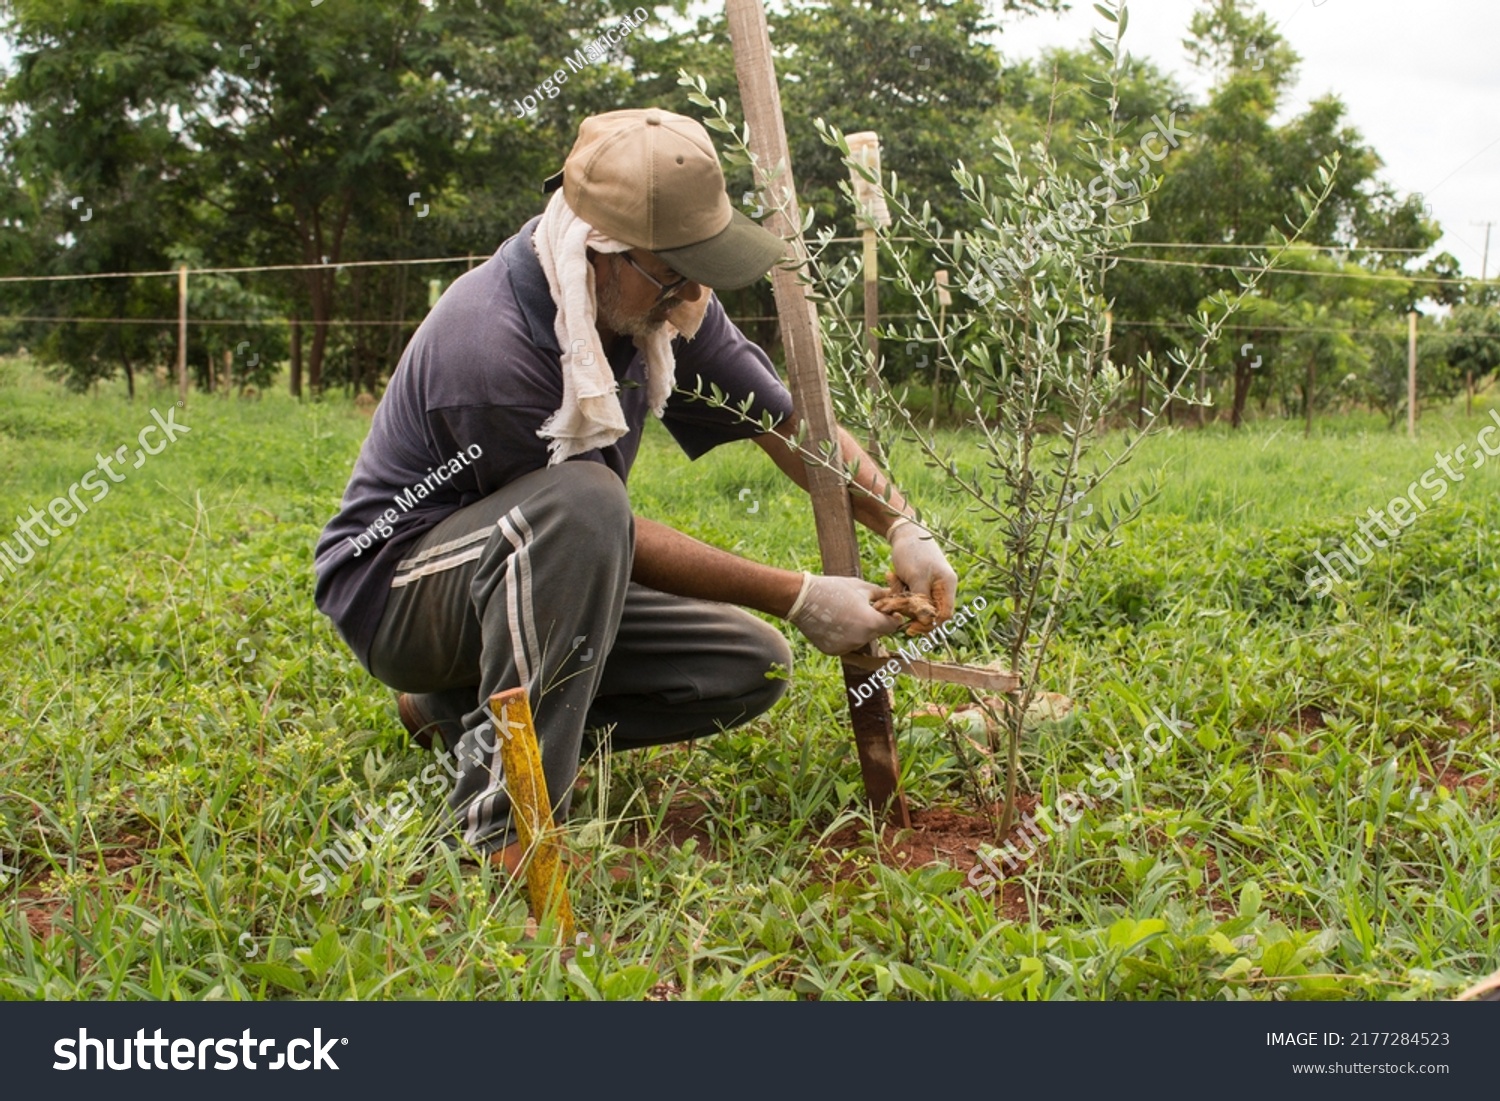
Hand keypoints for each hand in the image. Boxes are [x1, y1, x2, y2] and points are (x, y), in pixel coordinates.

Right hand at [786, 572, 902, 655]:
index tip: (889, 611)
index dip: (892, 617)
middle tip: (863, 609)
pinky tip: (835, 624)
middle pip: (877, 633)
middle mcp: (861, 639)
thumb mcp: (861, 587)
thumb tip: (892, 595)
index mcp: (871, 622)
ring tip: (846, 614)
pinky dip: (845, 637)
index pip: (893, 625)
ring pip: (862, 640)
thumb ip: (880, 594)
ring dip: (860, 630)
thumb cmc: (833, 589)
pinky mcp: (834, 652)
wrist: (802, 600)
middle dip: (875, 622)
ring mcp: (847, 647)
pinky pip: (847, 645)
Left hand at [888, 519, 957, 619]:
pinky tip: (891, 575)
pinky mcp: (917, 582)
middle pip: (927, 611)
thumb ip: (921, 602)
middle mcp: (941, 587)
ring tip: (892, 577)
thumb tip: (925, 622)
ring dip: (900, 596)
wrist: (903, 531)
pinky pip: (907, 595)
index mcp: (947, 586)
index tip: (911, 629)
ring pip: (914, 604)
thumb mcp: (916, 578)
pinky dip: (897, 589)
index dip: (929, 625)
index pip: (944, 615)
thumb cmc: (913, 551)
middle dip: (908, 607)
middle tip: (893, 598)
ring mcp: (929, 585)